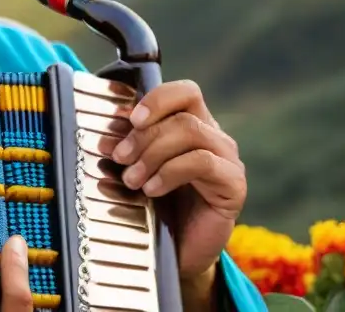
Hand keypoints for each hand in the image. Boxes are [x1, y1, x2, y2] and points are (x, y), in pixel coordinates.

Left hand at [110, 79, 245, 280]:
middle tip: (120, 156)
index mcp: (194, 124)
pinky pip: (203, 162)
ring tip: (132, 179)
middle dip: (145, 133)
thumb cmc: (159, 206)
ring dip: (154, 153)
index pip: (184, 92)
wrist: (178, 251)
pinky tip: (153, 189)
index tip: (130, 119)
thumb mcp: (139, 168)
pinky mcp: (234, 184)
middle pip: (184, 112)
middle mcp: (214, 137)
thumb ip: (130, 146)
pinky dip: (170, 172)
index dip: (157, 99)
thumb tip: (110, 128)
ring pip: (191, 131)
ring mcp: (227, 159)